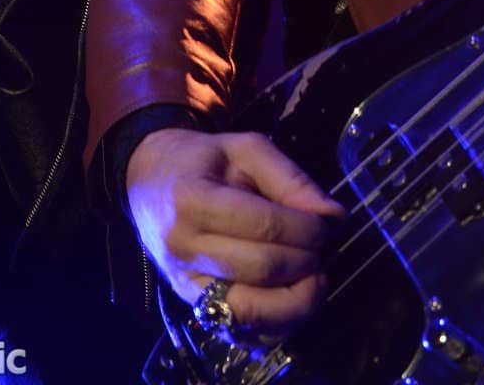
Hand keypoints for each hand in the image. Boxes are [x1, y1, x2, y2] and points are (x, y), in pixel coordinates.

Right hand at [126, 128, 344, 335]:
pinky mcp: (194, 308)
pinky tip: (292, 297)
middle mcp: (184, 249)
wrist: (150, 184)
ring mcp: (186, 285)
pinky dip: (277, 324)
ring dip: (297, 300)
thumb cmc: (201, 161)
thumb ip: (290, 179)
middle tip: (322, 247)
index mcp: (193, 199)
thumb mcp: (245, 150)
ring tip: (313, 276)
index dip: (306, 228)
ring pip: (253, 312)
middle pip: (262, 268)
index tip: (327, 223)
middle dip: (306, 260)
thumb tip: (333, 215)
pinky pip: (242, 332)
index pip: (263, 226)